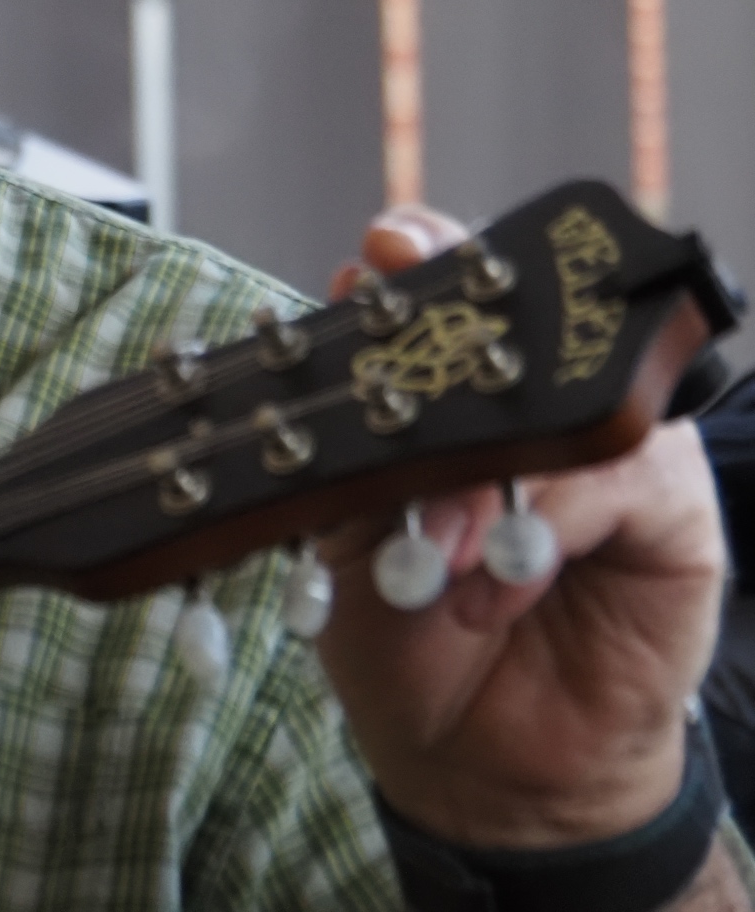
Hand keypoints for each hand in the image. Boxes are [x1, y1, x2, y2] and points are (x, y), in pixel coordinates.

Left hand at [311, 205, 730, 849]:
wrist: (471, 760)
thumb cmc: (405, 633)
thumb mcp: (345, 528)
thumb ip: (354, 444)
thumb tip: (350, 355)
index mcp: (462, 395)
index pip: (457, 296)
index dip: (424, 259)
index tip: (376, 259)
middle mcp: (547, 408)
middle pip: (525, 324)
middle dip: (458, 341)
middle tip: (404, 366)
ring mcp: (616, 453)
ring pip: (563, 411)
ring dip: (480, 480)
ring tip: (427, 552)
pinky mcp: (674, 514)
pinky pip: (617, 484)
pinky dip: (542, 534)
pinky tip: (493, 592)